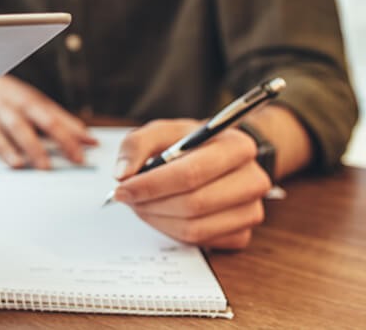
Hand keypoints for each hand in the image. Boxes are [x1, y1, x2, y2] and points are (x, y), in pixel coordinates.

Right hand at [0, 75, 96, 168]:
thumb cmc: (14, 96)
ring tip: (17, 164)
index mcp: (26, 100)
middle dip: (34, 146)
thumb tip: (90, 141)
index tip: (78, 156)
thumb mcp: (39, 103)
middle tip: (47, 166)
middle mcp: (6, 106)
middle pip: (21, 126)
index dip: (64, 138)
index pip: (49, 120)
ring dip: (5, 147)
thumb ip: (65, 122)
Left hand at [113, 119, 271, 249]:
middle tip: (127, 198)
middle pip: (193, 204)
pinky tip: (163, 214)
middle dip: (151, 204)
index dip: (151, 185)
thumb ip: (137, 145)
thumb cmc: (189, 145)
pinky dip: (173, 232)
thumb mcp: (161, 132)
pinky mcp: (242, 235)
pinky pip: (200, 243)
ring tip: (142, 205)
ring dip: (158, 220)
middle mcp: (253, 180)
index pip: (191, 173)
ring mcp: (252, 211)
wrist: (216, 159)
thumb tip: (123, 174)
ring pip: (195, 228)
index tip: (122, 189)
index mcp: (236, 147)